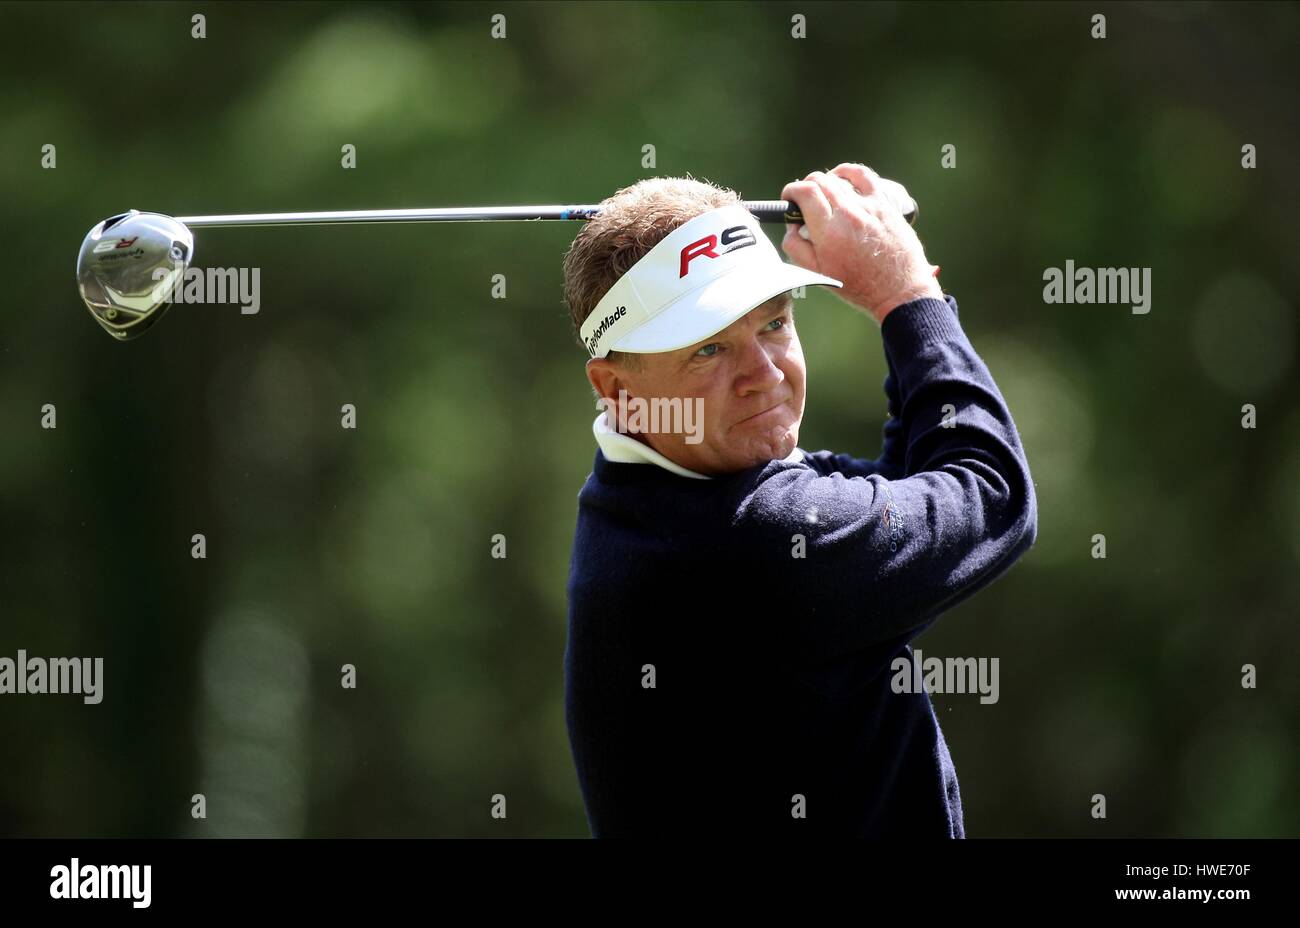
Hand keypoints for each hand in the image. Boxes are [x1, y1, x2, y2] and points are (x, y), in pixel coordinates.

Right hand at [781, 163, 941, 323]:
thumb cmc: (857, 285)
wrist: (898, 289)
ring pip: (838, 178)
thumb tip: (791, 225)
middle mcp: (848, 213)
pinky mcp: (884, 203)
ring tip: (821, 196)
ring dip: (824, 182)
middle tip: (802, 201)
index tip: (788, 199)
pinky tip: (842, 178)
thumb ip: (796, 247)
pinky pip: (864, 175)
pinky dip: (848, 172)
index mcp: (828, 231)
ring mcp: (869, 205)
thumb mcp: (817, 273)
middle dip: (804, 187)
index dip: (790, 191)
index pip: (803, 192)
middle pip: (818, 181)